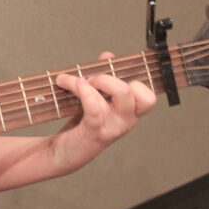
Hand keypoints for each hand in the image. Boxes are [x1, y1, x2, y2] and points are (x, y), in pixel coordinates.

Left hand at [50, 51, 156, 173]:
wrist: (60, 152)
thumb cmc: (80, 125)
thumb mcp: (95, 100)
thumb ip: (104, 79)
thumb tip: (108, 55)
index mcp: (129, 113)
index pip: (148, 96)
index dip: (132, 81)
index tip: (109, 76)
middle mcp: (125, 121)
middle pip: (138, 93)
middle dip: (111, 78)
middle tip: (89, 81)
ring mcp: (112, 128)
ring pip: (120, 95)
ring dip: (92, 81)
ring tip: (70, 81)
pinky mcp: (94, 133)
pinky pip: (96, 108)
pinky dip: (85, 92)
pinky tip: (73, 83)